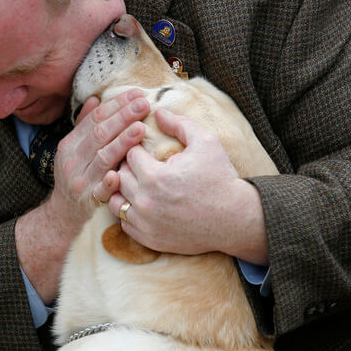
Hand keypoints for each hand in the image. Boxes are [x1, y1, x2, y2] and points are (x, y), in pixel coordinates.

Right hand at [47, 89, 149, 238]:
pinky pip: (100, 191)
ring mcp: (80, 180)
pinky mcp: (88, 201)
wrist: (63, 213)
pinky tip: (119, 174)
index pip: (95, 119)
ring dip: (122, 142)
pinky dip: (109, 183)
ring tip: (140, 128)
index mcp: (71, 144)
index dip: (116, 105)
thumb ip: (85, 124)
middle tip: (143, 105)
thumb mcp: (74, 149)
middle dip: (123, 117)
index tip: (136, 94)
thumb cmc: (76, 175)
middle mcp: (73, 160)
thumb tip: (96, 99)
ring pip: (102, 158)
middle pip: (99, 134)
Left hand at [105, 108, 268, 263]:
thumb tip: (157, 112)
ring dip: (123, 190)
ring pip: (115, 201)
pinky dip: (129, 211)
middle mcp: (145, 202)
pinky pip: (124, 223)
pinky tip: (144, 202)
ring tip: (140, 183)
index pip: (129, 154)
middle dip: (128, 167)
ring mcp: (145, 223)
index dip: (137, 148)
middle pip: (118, 176)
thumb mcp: (205, 142)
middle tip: (143, 164)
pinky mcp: (149, 239)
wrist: (235, 219)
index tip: (147, 149)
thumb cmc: (221, 178)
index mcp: (154, 176)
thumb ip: (179, 124)